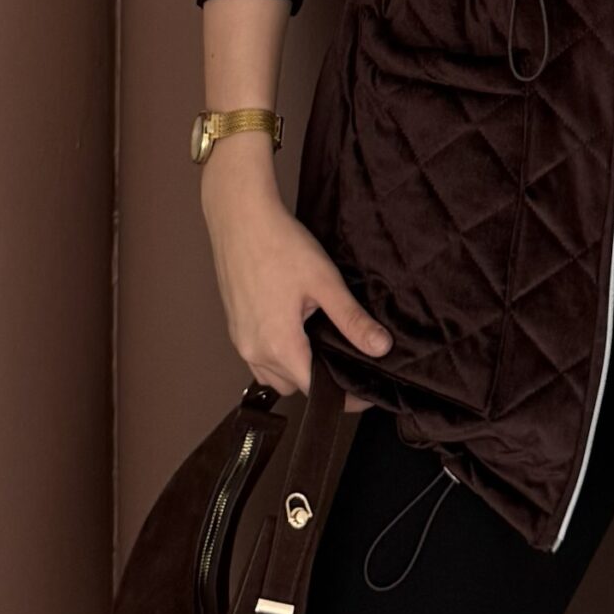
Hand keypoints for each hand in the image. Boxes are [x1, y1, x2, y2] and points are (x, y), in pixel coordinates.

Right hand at [201, 164, 391, 412]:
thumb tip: (379, 348)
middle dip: (319, 379)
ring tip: (319, 341)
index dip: (341, 395)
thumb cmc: (279, 244)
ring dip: (296, 367)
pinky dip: (277, 353)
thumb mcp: (325, 282)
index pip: (314, 389)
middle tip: (345, 358)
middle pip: (293, 384)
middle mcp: (253, 349)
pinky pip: (257, 356)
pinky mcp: (234, 326)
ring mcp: (240, 339)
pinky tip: (294, 327)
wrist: (240, 218)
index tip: (362, 392)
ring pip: (272, 374)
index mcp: (278, 344)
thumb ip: (352, 320)